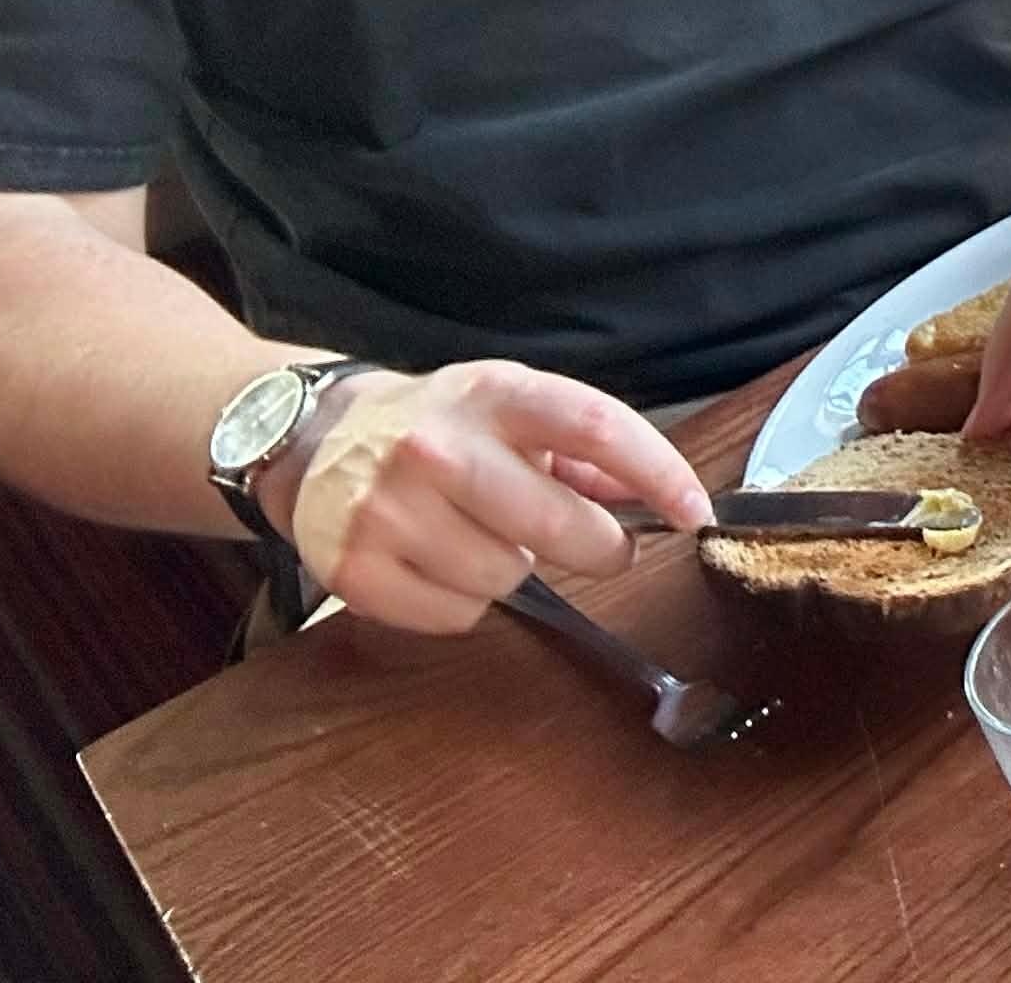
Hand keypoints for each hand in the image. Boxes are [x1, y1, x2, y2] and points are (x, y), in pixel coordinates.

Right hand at [274, 362, 710, 634]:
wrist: (317, 438)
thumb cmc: (442, 425)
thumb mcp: (514, 409)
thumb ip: (587, 450)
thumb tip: (660, 494)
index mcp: (494, 394)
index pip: (596, 426)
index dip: (658, 472)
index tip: (694, 512)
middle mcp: (439, 448)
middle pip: (558, 524)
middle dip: (599, 547)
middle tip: (599, 545)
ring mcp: (390, 510)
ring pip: (508, 579)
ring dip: (517, 570)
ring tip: (485, 536)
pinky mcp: (355, 568)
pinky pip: (456, 616)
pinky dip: (464, 602)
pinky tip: (443, 564)